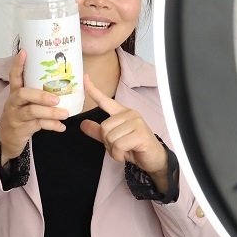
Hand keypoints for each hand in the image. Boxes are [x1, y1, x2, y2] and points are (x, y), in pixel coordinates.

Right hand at [0, 50, 68, 163]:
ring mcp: (15, 116)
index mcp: (15, 92)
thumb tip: (64, 84)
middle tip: (57, 98)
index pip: (14, 76)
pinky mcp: (20, 129)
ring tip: (65, 113)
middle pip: (23, 94)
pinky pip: (38, 125)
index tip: (24, 52)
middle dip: (40, 95)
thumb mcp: (26, 103)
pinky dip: (52, 126)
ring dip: (51, 113)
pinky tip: (61, 127)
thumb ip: (39, 94)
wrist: (7, 139)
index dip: (18, 64)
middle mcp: (13, 102)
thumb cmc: (22, 116)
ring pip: (32, 112)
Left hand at [79, 75, 168, 189]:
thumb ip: (98, 132)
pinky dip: (119, 154)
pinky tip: (127, 154)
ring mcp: (137, 123)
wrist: (154, 159)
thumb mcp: (113, 140)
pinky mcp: (141, 134)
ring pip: (111, 138)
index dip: (93, 91)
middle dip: (108, 143)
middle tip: (120, 147)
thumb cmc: (135, 147)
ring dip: (114, 151)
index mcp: (122, 113)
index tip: (85, 78)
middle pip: (104, 127)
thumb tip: (82, 124)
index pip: (105, 101)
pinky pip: (119, 145)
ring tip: (125, 150)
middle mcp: (130, 114)